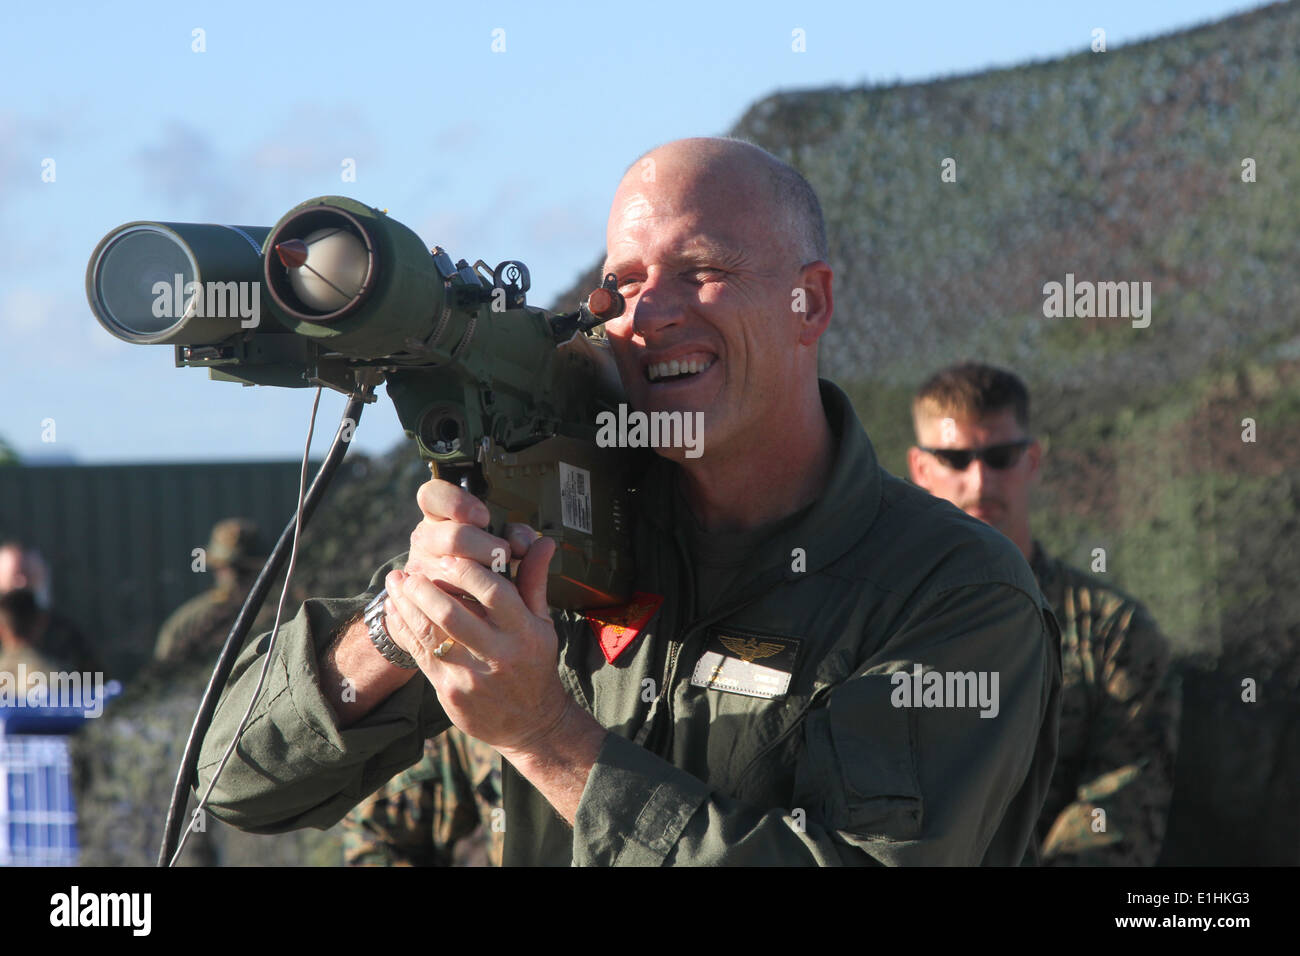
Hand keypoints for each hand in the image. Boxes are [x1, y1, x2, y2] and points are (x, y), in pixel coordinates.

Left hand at [382, 477, 570, 751]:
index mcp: (524, 633)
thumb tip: (544, 540)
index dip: (466, 571)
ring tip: (395, 584)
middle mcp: (498, 655)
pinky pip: (419, 654)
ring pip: (429, 634)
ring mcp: (471, 676)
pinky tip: (395, 611)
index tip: (447, 556)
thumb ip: (535, 581)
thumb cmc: (535, 663)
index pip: (494, 592)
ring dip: (406, 605)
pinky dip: (403, 629)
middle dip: (425, 587)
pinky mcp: (450, 693)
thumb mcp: (542, 624)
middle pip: (452, 613)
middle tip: (410, 570)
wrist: (531, 724)